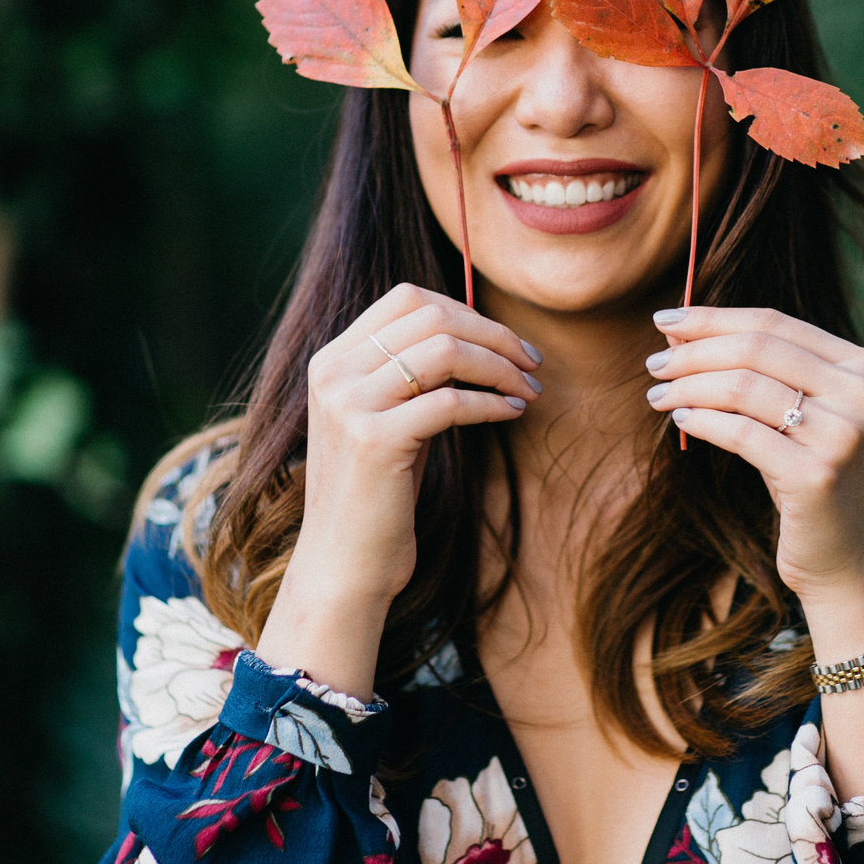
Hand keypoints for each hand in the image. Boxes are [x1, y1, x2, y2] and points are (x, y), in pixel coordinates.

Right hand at [257, 284, 540, 690]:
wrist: (344, 564)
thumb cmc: (379, 493)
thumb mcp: (389, 418)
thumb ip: (414, 372)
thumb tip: (482, 332)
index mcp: (332, 360)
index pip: (406, 299)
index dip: (465, 311)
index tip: (505, 340)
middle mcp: (334, 373)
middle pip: (430, 316)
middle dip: (493, 333)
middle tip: (531, 360)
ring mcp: (349, 405)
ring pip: (444, 351)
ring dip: (499, 365)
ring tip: (529, 388)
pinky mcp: (374, 441)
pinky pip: (450, 401)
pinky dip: (491, 402)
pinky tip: (513, 412)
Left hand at [644, 306, 863, 600]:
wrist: (852, 559)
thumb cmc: (811, 478)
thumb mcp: (796, 416)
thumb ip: (755, 371)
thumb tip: (677, 331)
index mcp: (861, 366)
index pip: (773, 323)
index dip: (713, 318)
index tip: (665, 319)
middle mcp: (859, 393)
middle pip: (755, 348)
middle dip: (694, 351)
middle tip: (654, 363)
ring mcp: (841, 435)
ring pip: (743, 387)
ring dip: (688, 387)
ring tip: (658, 396)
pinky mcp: (815, 475)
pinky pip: (740, 433)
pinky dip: (701, 421)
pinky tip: (681, 422)